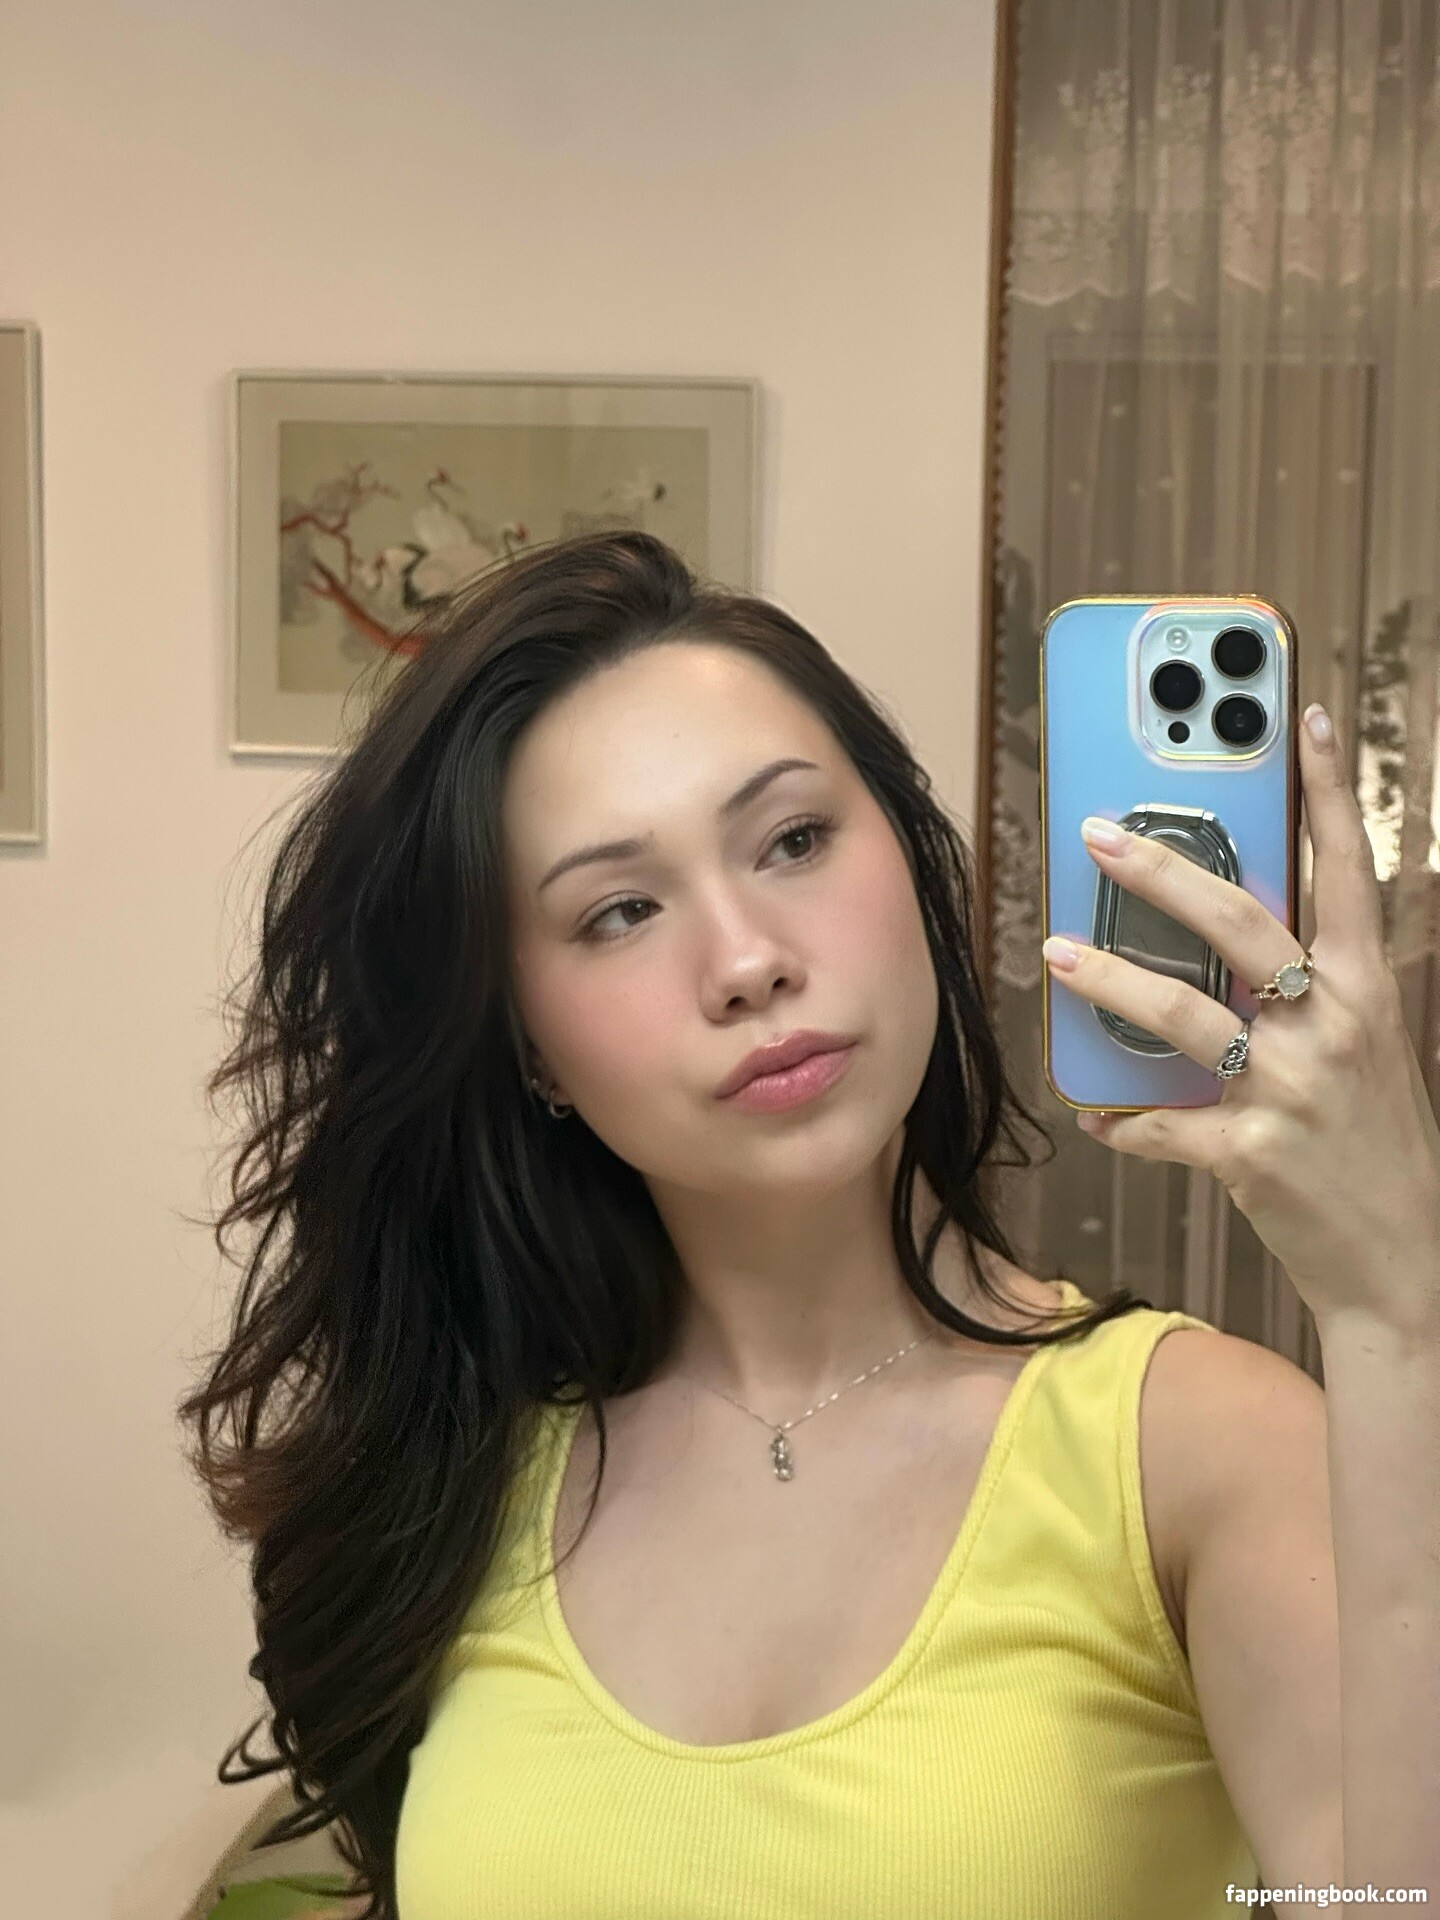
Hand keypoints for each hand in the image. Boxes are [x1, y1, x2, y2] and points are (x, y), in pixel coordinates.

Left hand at [1041, 702, 1439, 1338]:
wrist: (1409, 1266)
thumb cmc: (1379, 1147)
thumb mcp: (1369, 1052)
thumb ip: (1313, 992)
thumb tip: (1227, 940)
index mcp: (1369, 990)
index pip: (1349, 869)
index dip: (1327, 790)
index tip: (1300, 718)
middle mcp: (1335, 1026)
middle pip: (1240, 924)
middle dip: (1163, 871)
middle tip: (1098, 834)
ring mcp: (1293, 1089)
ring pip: (1184, 1014)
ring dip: (1110, 980)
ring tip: (1057, 952)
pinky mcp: (1252, 1153)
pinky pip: (1164, 1124)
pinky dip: (1122, 1120)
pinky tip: (1092, 1112)